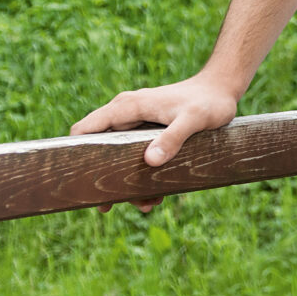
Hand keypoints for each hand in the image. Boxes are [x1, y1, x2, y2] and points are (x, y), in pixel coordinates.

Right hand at [70, 71, 243, 210]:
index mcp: (127, 107)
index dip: (74, 154)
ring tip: (146, 204)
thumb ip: (173, 138)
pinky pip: (134, 158)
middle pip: (98, 150)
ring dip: (126, 183)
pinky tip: (157, 195)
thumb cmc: (209, 102)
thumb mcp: (194, 120)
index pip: (84, 130)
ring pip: (117, 158)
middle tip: (109, 206)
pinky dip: (141, 176)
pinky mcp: (147, 133)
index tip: (77, 182)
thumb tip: (150, 161)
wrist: (222, 90)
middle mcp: (125, 115)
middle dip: (103, 179)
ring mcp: (136, 124)